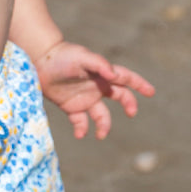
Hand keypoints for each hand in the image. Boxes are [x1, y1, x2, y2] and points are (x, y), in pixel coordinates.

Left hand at [33, 40, 154, 139]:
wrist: (39, 61)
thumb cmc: (62, 56)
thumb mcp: (82, 57)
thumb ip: (100, 65)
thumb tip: (114, 76)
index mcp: (102, 74)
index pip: (126, 78)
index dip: (139, 84)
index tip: (151, 92)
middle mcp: (97, 87)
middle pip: (120, 97)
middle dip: (129, 105)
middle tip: (132, 113)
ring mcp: (85, 98)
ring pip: (101, 115)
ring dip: (104, 126)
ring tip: (100, 135)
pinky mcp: (71, 107)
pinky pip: (81, 122)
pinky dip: (82, 129)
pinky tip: (80, 134)